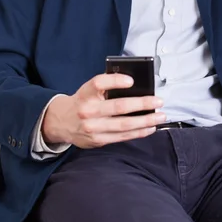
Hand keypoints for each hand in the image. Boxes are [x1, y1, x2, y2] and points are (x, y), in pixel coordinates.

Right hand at [42, 73, 165, 148]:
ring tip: (160, 116)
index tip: (131, 80)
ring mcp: (93, 128)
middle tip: (158, 101)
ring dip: (145, 121)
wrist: (62, 122)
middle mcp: (88, 110)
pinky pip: (122, 137)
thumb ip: (107, 86)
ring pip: (124, 125)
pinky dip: (138, 132)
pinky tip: (150, 127)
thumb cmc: (82, 101)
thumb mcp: (89, 89)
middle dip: (142, 104)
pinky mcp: (98, 140)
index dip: (116, 81)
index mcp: (86, 93)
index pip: (99, 83)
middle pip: (118, 107)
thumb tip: (134, 84)